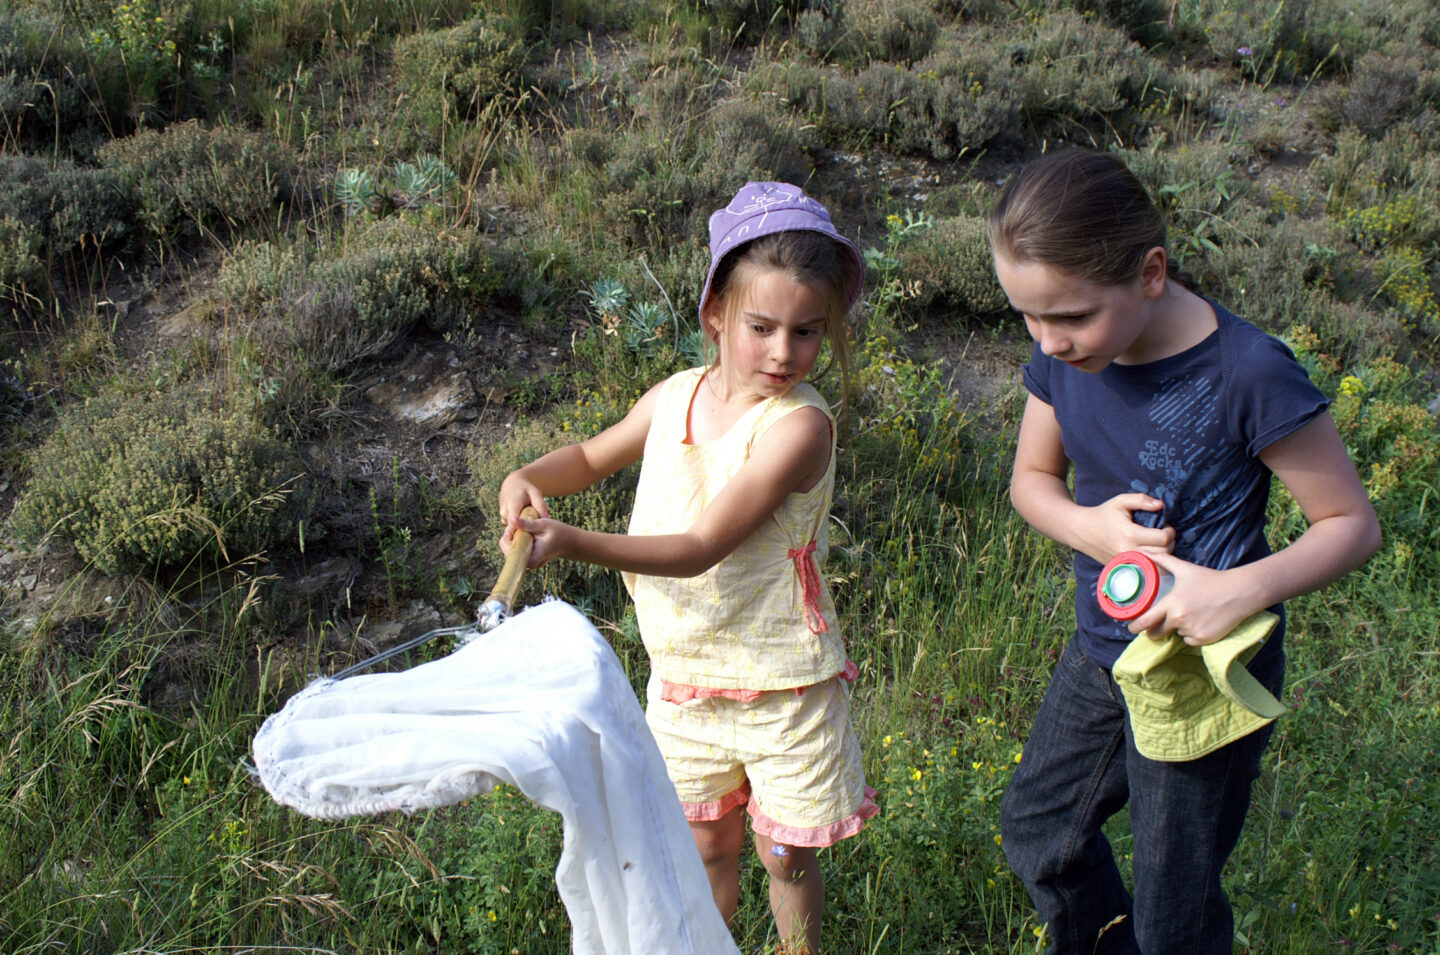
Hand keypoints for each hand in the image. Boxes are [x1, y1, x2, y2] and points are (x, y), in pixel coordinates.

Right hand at [498, 472, 548, 544]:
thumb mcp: (536, 494)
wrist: (513, 484)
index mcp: (513, 505)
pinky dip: (519, 528)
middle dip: (523, 534)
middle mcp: (505, 512)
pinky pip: (513, 528)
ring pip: (513, 529)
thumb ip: (540, 505)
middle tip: (535, 541)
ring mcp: (503, 516)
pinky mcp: (504, 520)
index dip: (518, 533)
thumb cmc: (527, 489)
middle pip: (514, 528)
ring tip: (533, 533)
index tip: (525, 543)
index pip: (514, 522)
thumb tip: (546, 517)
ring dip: (522, 531)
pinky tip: (528, 528)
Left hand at [510, 515, 573, 568]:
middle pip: (508, 553)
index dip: (507, 539)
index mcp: (532, 558)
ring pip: (512, 552)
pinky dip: (518, 541)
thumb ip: (527, 523)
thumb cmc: (558, 532)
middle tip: (518, 525)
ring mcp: (529, 564)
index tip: (513, 527)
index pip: (509, 553)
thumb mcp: (543, 524)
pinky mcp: (529, 560)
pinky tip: (526, 534)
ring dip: (513, 539)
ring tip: (523, 529)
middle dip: (509, 538)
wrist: (569, 541)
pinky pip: (518, 551)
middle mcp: (529, 564)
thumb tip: (511, 519)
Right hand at [1077, 492, 1174, 562]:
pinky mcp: (1123, 568)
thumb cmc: (1103, 514)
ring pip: (1157, 565)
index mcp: (1130, 534)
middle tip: (1164, 535)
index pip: (1162, 538)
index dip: (1170, 531)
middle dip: (1170, 543)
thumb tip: (1161, 505)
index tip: (1166, 527)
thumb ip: (1141, 500)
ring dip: (1164, 555)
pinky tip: (1151, 553)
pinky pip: (1146, 571)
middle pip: (1163, 553)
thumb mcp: (1120, 501)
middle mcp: (1129, 551)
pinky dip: (1153, 563)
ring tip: (1158, 545)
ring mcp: (1126, 562)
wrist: (1082, 531)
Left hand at [1128, 552, 1254, 645]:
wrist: (1239, 592)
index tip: (1131, 627)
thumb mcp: (1185, 569)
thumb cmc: (1211, 580)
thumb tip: (1145, 552)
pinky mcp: (1204, 639)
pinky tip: (1201, 622)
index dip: (1135, 626)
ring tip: (1191, 615)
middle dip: (1154, 631)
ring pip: (1176, 634)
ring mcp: (1192, 630)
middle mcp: (1180, 619)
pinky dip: (1192, 635)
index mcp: (1172, 603)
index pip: (1146, 620)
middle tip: (1156, 627)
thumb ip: (1163, 561)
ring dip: (1178, 629)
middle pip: (1157, 632)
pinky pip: (1190, 641)